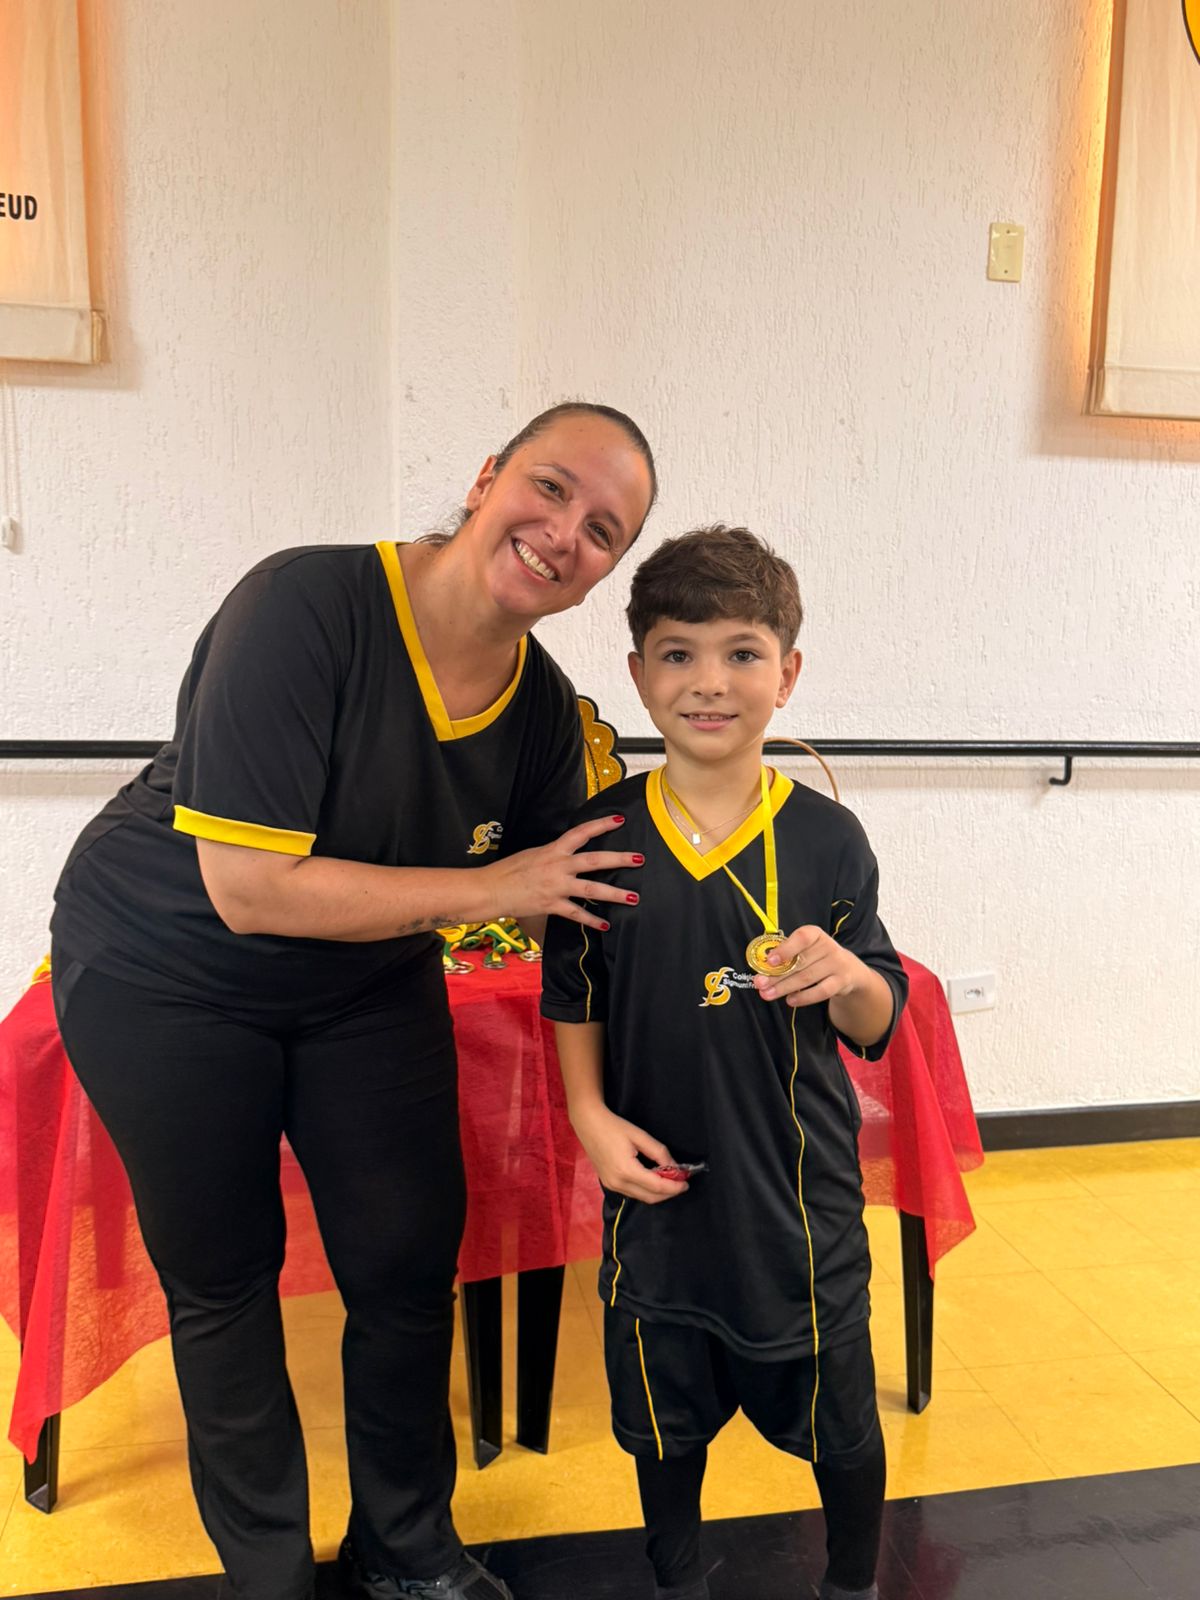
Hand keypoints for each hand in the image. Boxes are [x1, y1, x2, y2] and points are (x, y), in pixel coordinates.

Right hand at [482, 814, 643, 931]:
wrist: (490, 889)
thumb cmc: (508, 871)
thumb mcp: (533, 854)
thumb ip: (554, 855)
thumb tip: (569, 856)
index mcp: (553, 850)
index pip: (580, 833)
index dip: (600, 825)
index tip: (619, 820)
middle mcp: (558, 866)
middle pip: (594, 860)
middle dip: (618, 859)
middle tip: (639, 858)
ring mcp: (556, 887)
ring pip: (591, 890)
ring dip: (614, 894)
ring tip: (634, 897)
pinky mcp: (551, 905)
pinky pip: (576, 914)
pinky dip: (591, 921)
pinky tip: (605, 926)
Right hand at [571, 1104, 688, 1203]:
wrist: (588, 1124)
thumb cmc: (614, 1126)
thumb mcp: (640, 1136)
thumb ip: (659, 1152)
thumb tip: (674, 1166)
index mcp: (627, 1171)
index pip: (657, 1186)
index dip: (674, 1187)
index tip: (686, 1182)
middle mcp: (618, 1183)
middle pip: (650, 1197)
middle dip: (668, 1193)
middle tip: (681, 1182)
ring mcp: (611, 1186)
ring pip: (641, 1197)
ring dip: (658, 1193)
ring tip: (670, 1180)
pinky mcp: (608, 1184)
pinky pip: (632, 1193)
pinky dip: (646, 1190)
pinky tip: (653, 1179)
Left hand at [752, 925, 866, 1007]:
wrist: (849, 970)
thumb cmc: (817, 958)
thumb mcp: (805, 950)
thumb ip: (787, 956)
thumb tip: (763, 968)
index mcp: (815, 934)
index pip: (802, 937)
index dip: (785, 949)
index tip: (769, 961)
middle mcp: (828, 946)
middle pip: (800, 962)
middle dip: (776, 975)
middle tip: (760, 983)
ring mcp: (837, 964)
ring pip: (807, 977)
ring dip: (785, 987)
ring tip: (768, 994)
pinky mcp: (842, 981)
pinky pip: (821, 991)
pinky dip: (804, 997)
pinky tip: (790, 1000)